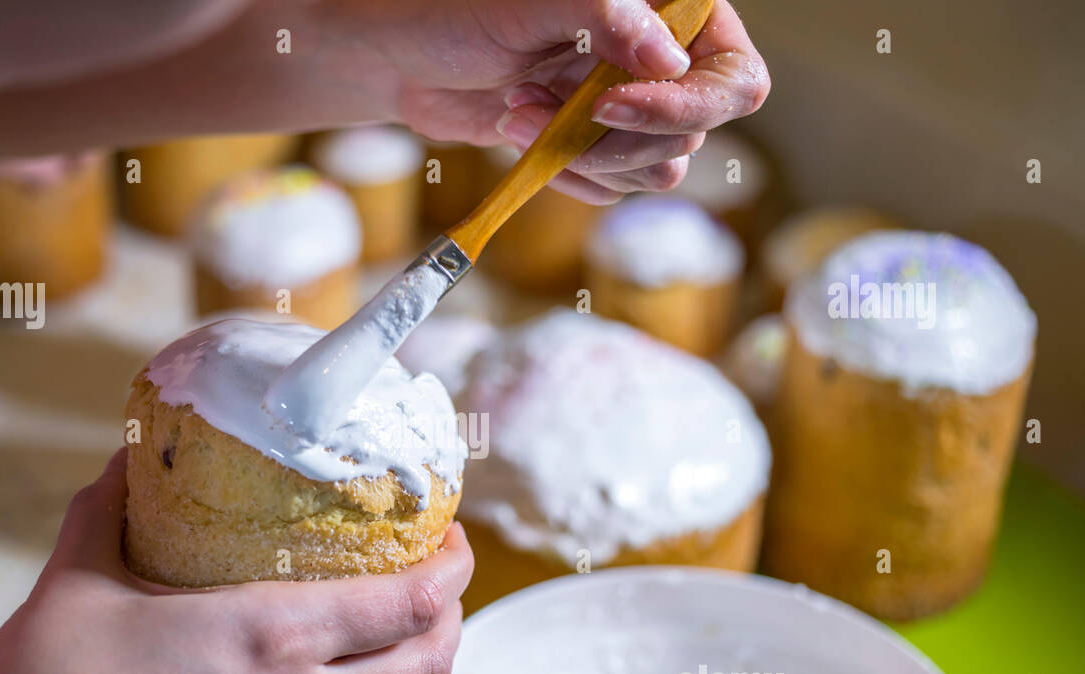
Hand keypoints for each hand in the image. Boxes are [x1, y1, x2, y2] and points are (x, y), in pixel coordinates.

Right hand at [0, 449, 473, 673]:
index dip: (450, 569)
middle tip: (439, 594)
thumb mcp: (82, 571)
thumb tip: (127, 453)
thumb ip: (113, 504)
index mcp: (272, 634)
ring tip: (422, 661)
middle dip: (449, 624)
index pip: (407, 602)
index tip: (452, 543)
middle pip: (424, 665)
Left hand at [350, 0, 770, 202]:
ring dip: (584, 156)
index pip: (733, 77)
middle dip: (614, 137)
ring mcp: (631, 108)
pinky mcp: (596, 148)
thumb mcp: (532, 3)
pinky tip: (519, 131)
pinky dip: (566, 173)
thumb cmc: (460, 11)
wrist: (406, 58)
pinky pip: (612, 188)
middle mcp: (662, 61)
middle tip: (544, 109)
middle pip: (693, 135)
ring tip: (518, 111)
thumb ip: (608, 17)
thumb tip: (669, 59)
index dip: (682, 104)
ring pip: (656, 170)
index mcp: (670, 12)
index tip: (606, 105)